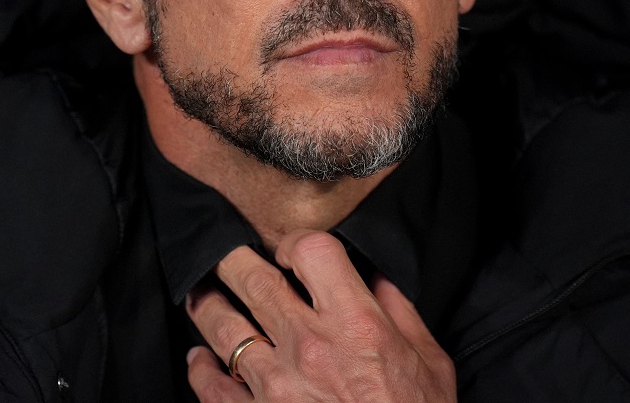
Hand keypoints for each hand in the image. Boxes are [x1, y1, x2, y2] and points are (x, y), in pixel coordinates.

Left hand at [185, 230, 456, 400]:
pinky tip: (200, 358)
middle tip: (225, 253)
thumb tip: (377, 277)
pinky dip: (200, 369)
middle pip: (254, 280)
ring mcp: (275, 385)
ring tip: (202, 294)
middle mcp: (309, 347)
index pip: (312, 250)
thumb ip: (400, 312)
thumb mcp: (429, 363)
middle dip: (233, 259)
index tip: (291, 252)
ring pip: (223, 328)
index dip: (297, 242)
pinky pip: (212, 387)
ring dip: (208, 305)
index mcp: (354, 324)